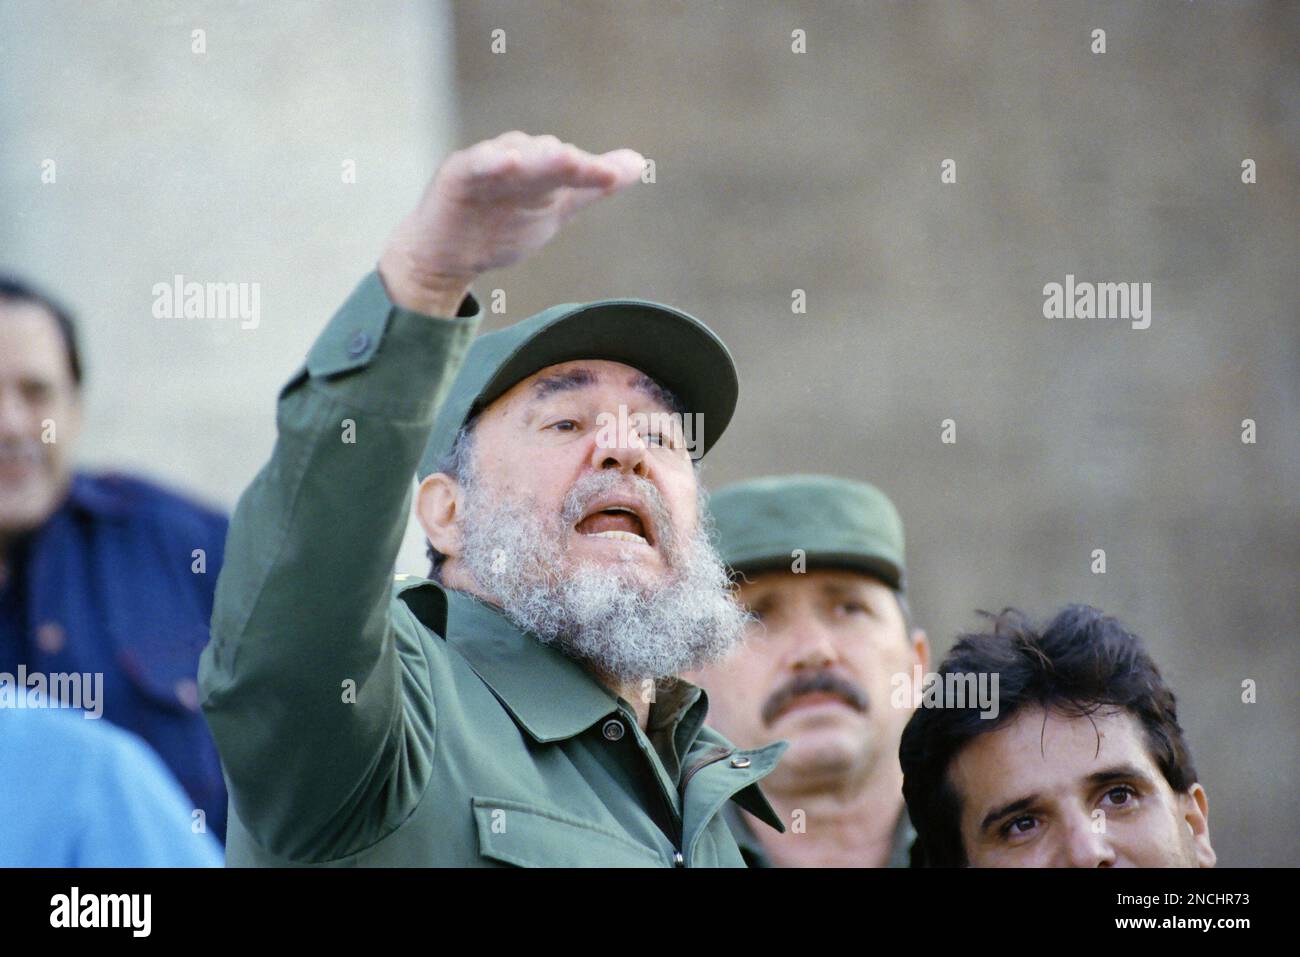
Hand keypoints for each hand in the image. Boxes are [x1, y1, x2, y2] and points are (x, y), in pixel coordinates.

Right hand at [378, 131, 643, 316]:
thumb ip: (593, 185)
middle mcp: (515, 157)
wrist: (447, 256)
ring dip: (535, 157)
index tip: (615, 177)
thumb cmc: (501, 225)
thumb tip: (640, 162)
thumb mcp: (556, 206)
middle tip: (590, 167)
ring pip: (514, 156)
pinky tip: (506, 161)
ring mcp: (485, 164)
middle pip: (545, 155)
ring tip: (560, 158)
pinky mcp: (456, 175)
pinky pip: (475, 165)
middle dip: (567, 162)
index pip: (570, 165)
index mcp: (540, 165)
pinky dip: (490, 162)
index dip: (591, 170)